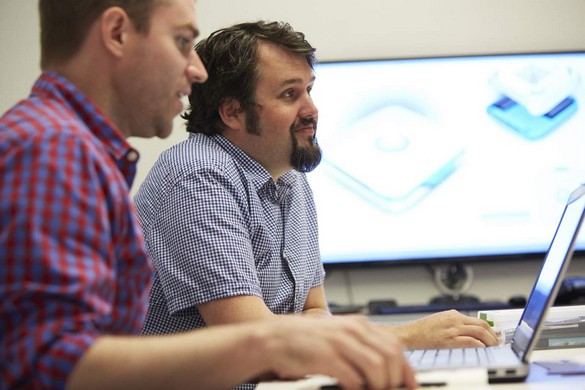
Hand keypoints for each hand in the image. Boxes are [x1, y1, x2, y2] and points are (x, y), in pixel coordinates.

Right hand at [261, 315, 416, 389]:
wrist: (273, 339)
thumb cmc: (304, 342)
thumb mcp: (337, 337)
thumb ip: (360, 347)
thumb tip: (384, 368)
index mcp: (358, 325)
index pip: (394, 346)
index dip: (406, 369)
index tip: (410, 386)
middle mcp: (352, 330)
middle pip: (391, 356)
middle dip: (395, 380)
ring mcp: (340, 342)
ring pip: (377, 367)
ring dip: (379, 386)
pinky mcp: (326, 356)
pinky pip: (354, 378)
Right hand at [392, 310, 498, 348]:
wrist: (409, 334)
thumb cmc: (422, 330)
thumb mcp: (440, 320)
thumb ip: (454, 323)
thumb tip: (469, 331)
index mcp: (453, 315)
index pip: (478, 320)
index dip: (490, 330)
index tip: (494, 337)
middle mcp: (454, 320)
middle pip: (482, 325)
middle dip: (493, 336)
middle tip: (497, 344)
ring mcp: (452, 330)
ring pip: (479, 333)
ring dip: (489, 342)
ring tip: (492, 349)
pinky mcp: (449, 340)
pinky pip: (470, 342)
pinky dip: (480, 346)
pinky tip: (482, 350)